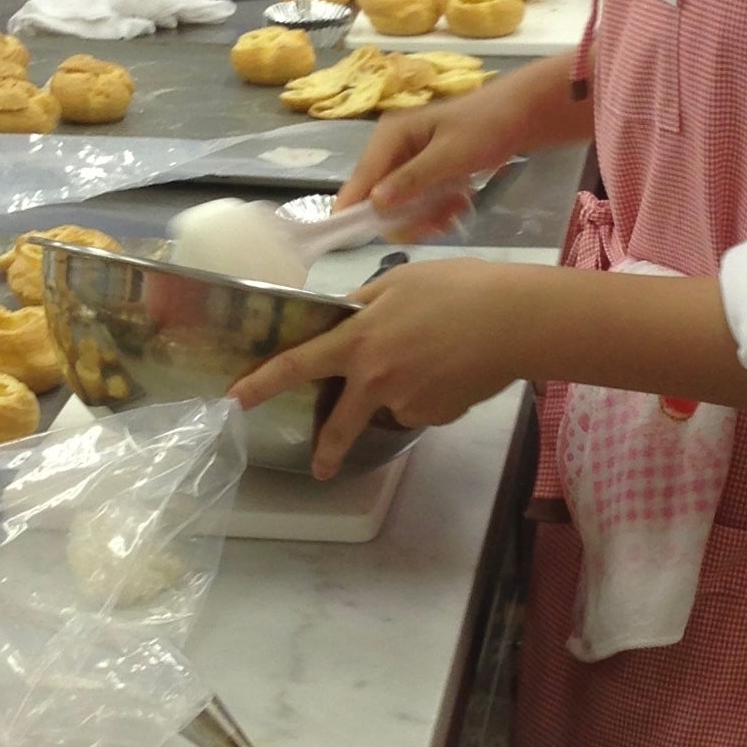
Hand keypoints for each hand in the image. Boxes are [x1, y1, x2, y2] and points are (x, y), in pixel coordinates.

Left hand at [230, 260, 518, 477]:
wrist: (513, 320)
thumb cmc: (456, 287)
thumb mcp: (402, 280)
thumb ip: (367, 302)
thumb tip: (348, 316)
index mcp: (359, 340)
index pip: (296, 365)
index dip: (259, 385)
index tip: (232, 403)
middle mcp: (375, 379)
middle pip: (338, 425)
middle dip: (327, 450)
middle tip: (321, 465)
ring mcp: (406, 402)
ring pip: (392, 405)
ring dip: (402, 392)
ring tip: (437, 356)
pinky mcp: (437, 415)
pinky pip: (424, 407)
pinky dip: (433, 394)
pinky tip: (455, 369)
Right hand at [338, 80, 530, 217]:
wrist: (522, 115)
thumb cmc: (486, 127)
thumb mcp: (449, 155)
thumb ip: (412, 179)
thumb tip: (374, 203)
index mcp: (391, 135)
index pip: (362, 177)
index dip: (354, 208)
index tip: (354, 239)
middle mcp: (394, 147)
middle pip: (381, 197)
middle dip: (406, 217)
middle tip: (437, 225)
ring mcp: (411, 159)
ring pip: (402, 203)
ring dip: (426, 215)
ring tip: (455, 212)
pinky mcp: (428, 170)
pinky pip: (420, 200)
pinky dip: (437, 209)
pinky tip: (459, 206)